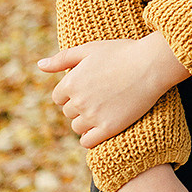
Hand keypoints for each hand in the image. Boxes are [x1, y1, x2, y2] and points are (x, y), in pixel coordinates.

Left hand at [37, 33, 190, 148]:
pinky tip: (101, 128)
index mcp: (71, 82)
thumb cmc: (122, 53)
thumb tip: (39, 66)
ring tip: (104, 109)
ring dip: (86, 121)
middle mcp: (78, 101)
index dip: (72, 92)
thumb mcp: (90, 49)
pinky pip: (87, 141)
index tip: (89, 87)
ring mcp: (93, 116)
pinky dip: (90, 137)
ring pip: (77, 127)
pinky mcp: (108, 128)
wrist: (152, 65)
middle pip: (68, 112)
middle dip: (80, 106)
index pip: (59, 97)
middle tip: (100, 96)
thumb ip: (62, 58)